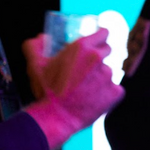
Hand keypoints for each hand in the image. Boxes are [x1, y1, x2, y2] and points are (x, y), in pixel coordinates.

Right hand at [23, 29, 124, 149]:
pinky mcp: (116, 91)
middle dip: (98, 57)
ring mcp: (109, 75)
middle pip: (107, 50)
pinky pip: (115, 89)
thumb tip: (41, 37)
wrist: (57, 117)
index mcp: (82, 47)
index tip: (97, 42)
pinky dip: (106, 93)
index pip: (104, 33)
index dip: (100, 37)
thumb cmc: (46, 91)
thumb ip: (33, 46)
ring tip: (84, 89)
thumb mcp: (34, 66)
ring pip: (108, 71)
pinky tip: (93, 99)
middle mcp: (99, 58)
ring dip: (100, 77)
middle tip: (86, 69)